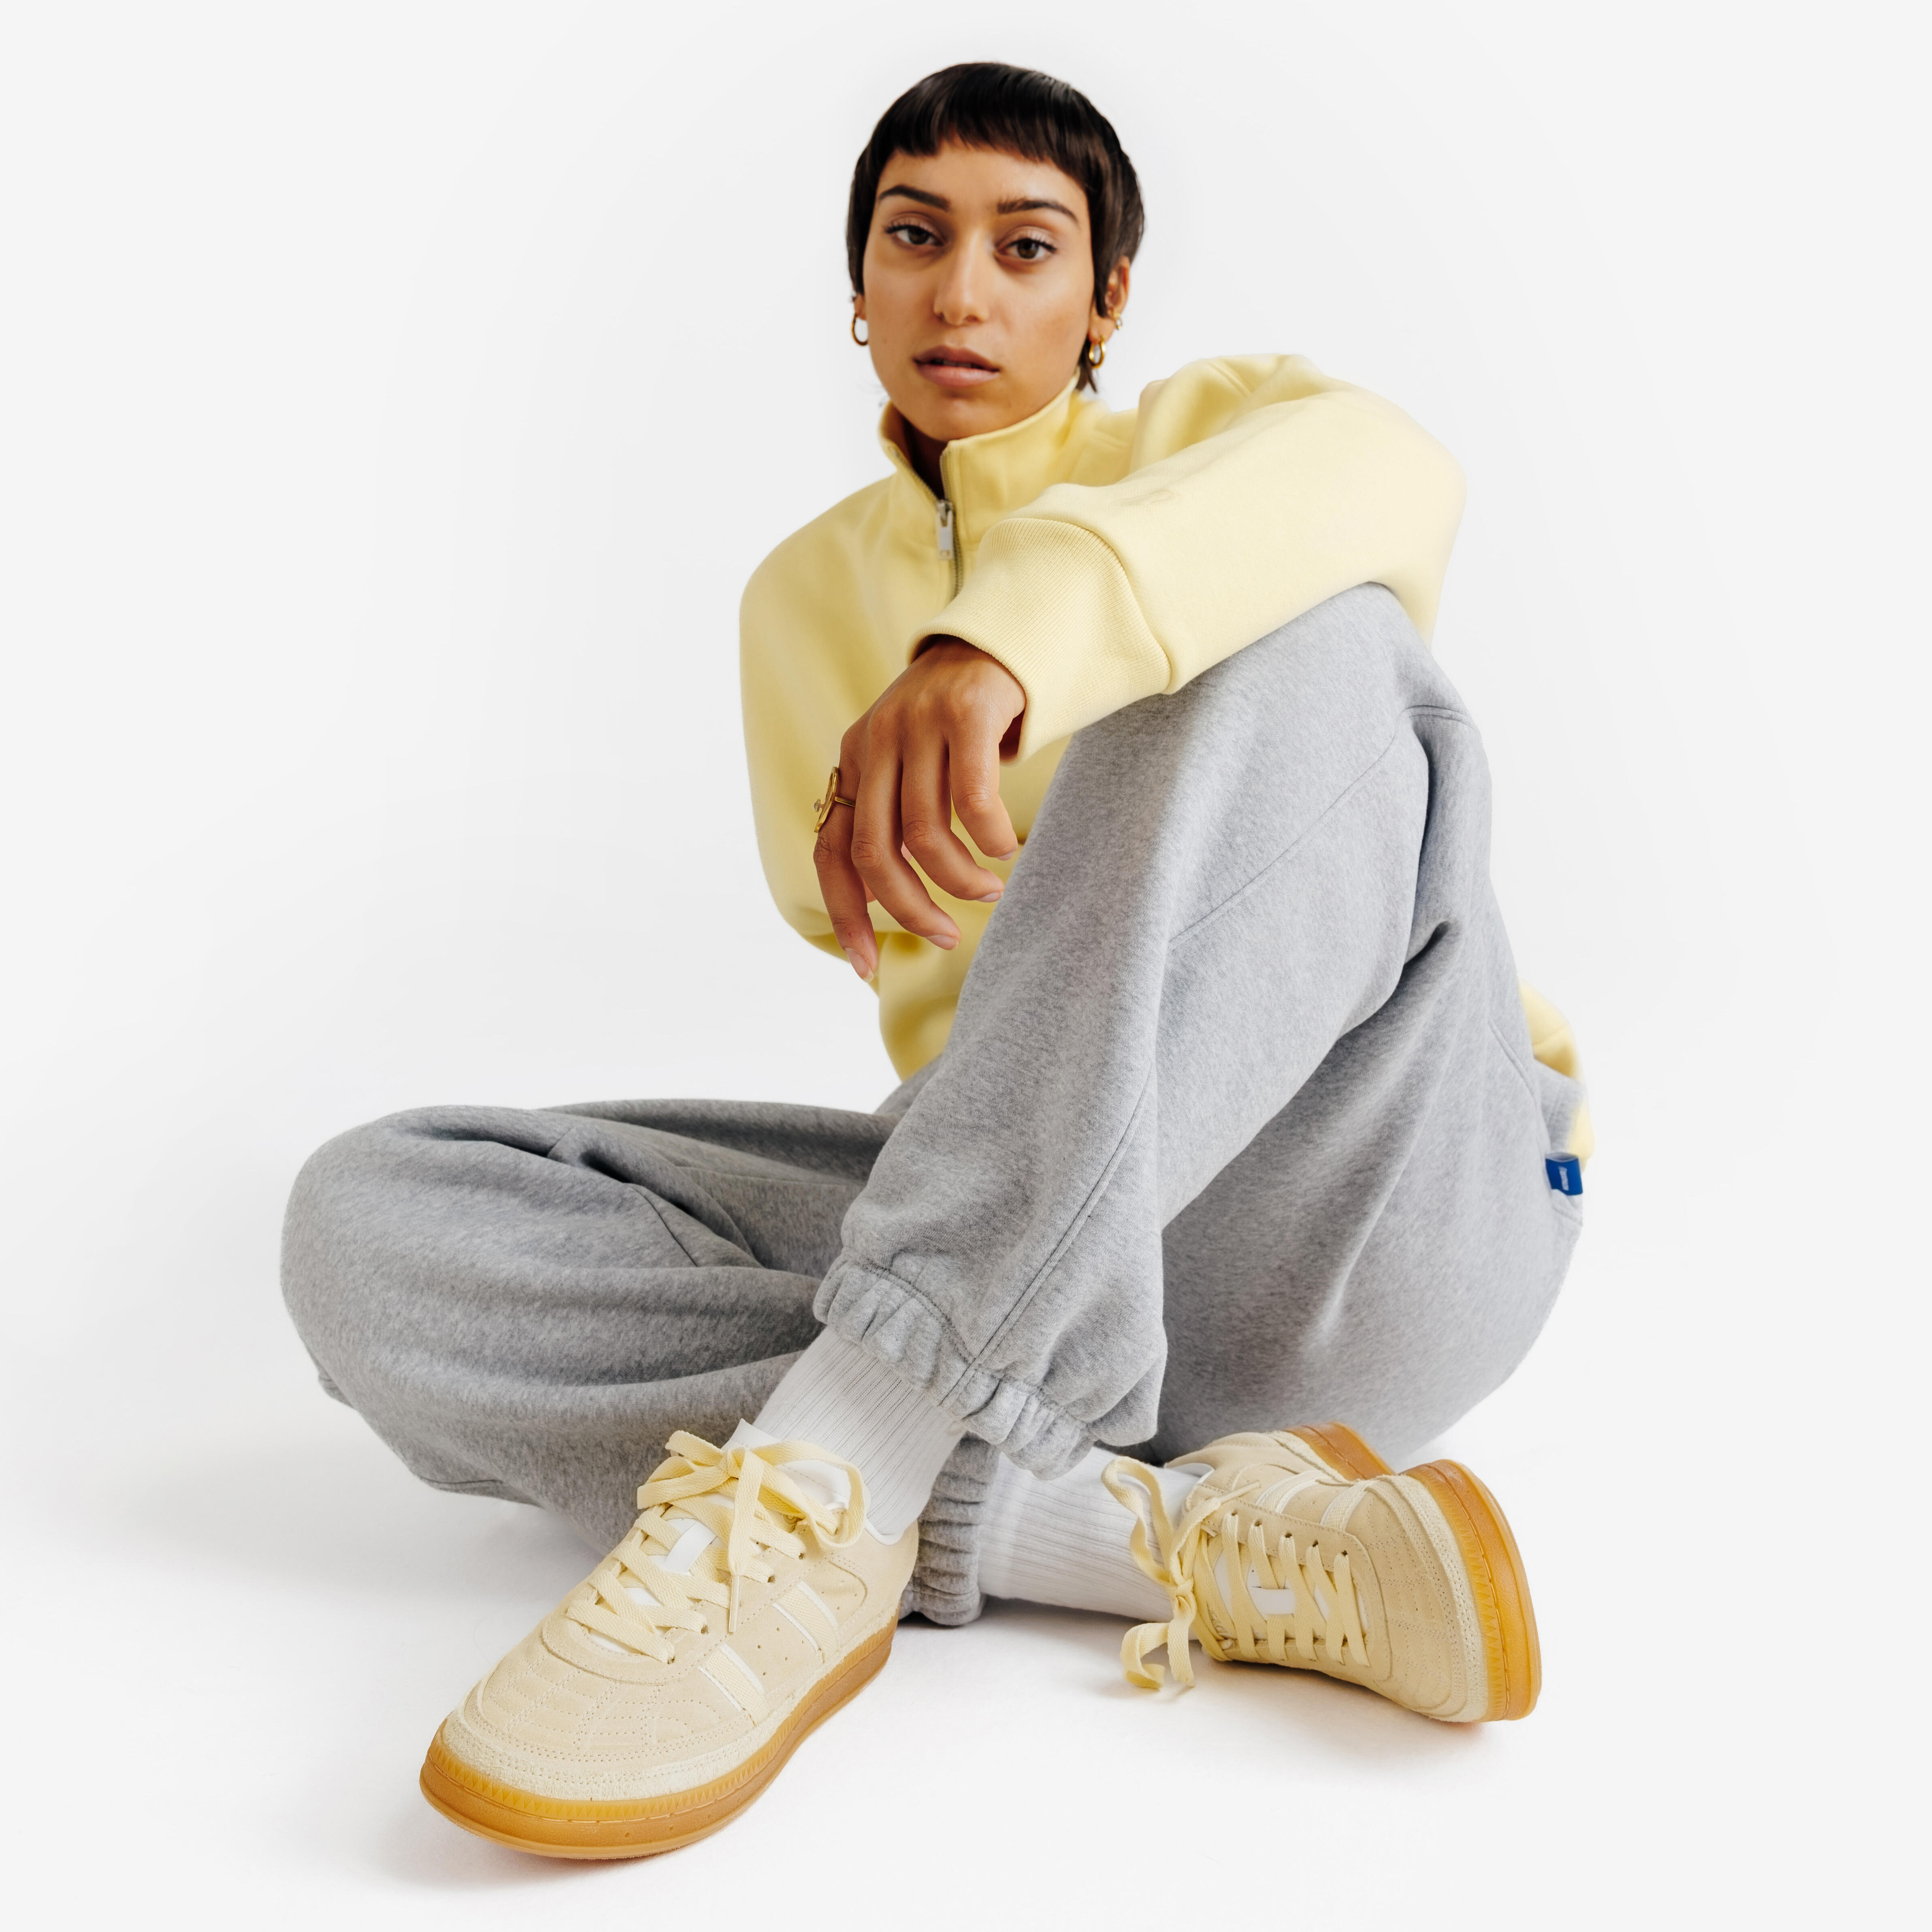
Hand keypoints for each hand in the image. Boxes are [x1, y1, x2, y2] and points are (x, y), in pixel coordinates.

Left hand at [815, 638, 1024, 977]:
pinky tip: (1005, 847)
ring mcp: (916, 723)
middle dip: (910, 910)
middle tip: (946, 935)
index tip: (867, 965)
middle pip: (876, 853)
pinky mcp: (964, 712)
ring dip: (961, 880)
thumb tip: (885, 896)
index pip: (831, 851)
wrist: (1003, 637)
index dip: (845, 914)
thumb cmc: (963, 718)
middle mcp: (874, 740)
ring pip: (925, 834)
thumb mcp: (912, 762)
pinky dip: (989, 837)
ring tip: (990, 889)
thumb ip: (895, 815)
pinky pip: (971, 799)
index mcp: (854, 760)